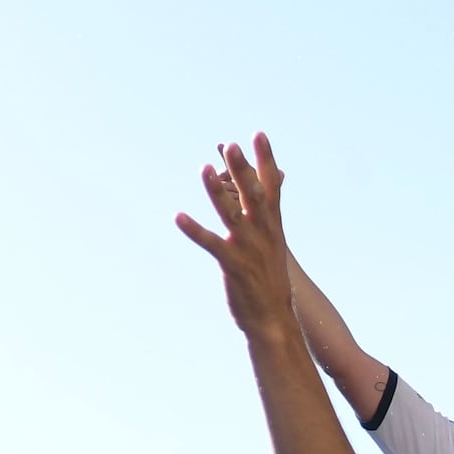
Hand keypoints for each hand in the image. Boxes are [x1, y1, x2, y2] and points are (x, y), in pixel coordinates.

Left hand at [175, 135, 304, 338]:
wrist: (274, 319)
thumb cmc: (269, 278)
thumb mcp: (273, 242)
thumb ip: (266, 215)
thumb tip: (268, 195)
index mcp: (273, 225)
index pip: (270, 186)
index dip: (265, 159)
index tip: (259, 134)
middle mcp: (263, 232)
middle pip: (253, 194)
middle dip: (242, 169)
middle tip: (232, 145)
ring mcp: (248, 248)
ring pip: (231, 214)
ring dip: (216, 191)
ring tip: (202, 169)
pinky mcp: (233, 265)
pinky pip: (211, 243)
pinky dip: (195, 230)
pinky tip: (179, 217)